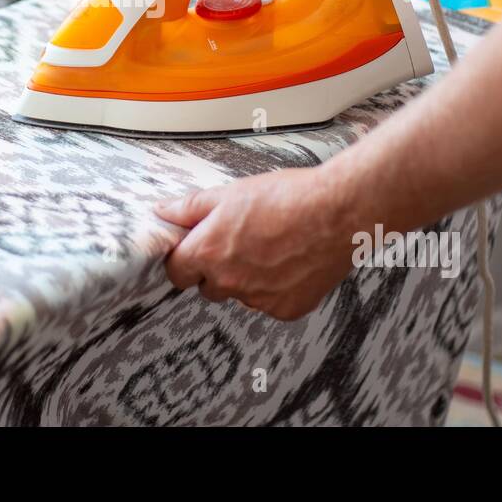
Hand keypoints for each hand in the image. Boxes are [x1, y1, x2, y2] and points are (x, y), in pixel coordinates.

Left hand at [153, 167, 357, 320]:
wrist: (338, 211)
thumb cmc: (288, 197)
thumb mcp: (231, 193)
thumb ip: (191, 208)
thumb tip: (163, 212)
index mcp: (210, 252)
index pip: (176, 271)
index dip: (184, 259)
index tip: (194, 250)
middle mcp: (230, 282)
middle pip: (207, 287)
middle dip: (215, 269)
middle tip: (239, 243)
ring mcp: (259, 299)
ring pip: (240, 295)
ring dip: (247, 279)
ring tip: (270, 247)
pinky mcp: (286, 309)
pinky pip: (270, 303)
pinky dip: (276, 288)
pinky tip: (290, 261)